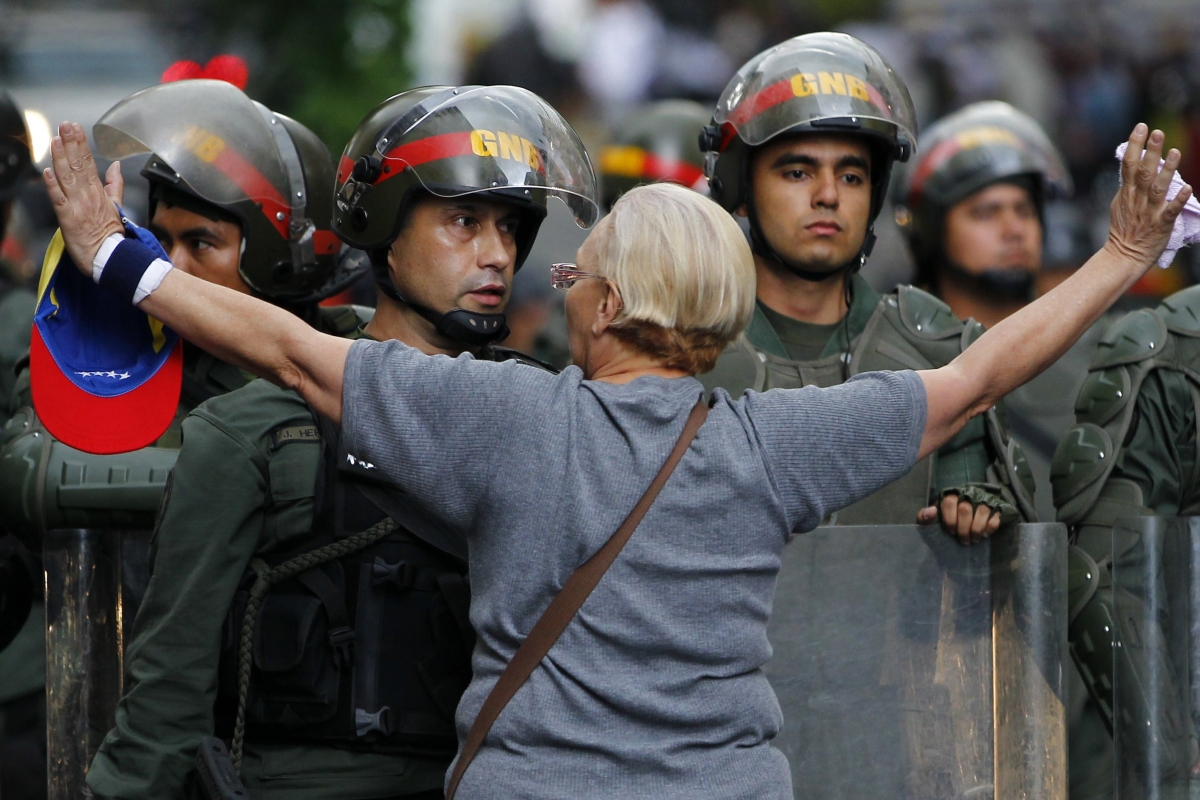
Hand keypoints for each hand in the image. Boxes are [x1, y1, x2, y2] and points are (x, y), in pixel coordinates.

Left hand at [41, 121, 123, 275]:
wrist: (110, 258)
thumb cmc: (111, 235)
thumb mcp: (117, 206)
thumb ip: (114, 184)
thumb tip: (117, 166)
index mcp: (98, 192)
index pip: (89, 163)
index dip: (81, 144)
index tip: (76, 128)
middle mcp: (87, 196)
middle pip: (78, 165)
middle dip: (71, 144)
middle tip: (66, 125)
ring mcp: (77, 206)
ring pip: (67, 178)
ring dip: (61, 157)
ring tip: (56, 139)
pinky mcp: (68, 218)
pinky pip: (59, 200)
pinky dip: (53, 186)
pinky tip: (47, 171)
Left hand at [917, 493, 1001, 544]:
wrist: (964, 520)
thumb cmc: (945, 521)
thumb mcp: (932, 521)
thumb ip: (925, 517)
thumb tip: (931, 511)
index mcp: (950, 495)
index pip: (949, 503)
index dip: (949, 520)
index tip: (950, 531)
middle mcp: (967, 494)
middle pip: (965, 509)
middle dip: (963, 529)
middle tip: (963, 540)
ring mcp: (983, 500)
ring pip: (982, 511)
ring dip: (977, 529)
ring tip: (973, 540)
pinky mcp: (996, 507)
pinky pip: (996, 515)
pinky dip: (990, 527)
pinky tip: (985, 534)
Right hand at [1105, 123, 1192, 273]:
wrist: (1123, 257)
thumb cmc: (1123, 230)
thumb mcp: (1119, 203)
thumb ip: (1127, 184)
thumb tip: (1130, 164)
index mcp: (1126, 193)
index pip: (1129, 165)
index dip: (1135, 145)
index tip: (1141, 126)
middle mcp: (1137, 200)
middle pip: (1143, 172)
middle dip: (1150, 152)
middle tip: (1157, 132)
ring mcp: (1149, 212)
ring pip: (1158, 188)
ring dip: (1167, 170)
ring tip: (1175, 152)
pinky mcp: (1160, 225)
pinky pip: (1170, 211)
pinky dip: (1178, 200)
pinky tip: (1187, 188)